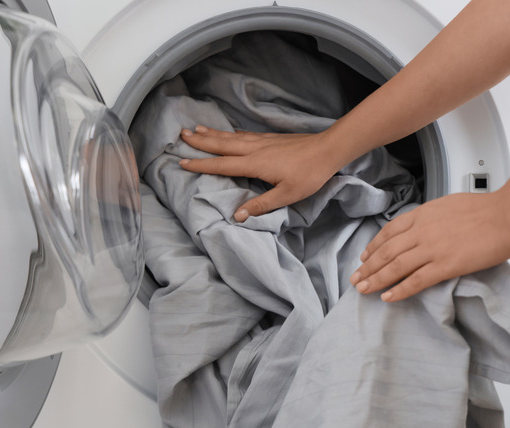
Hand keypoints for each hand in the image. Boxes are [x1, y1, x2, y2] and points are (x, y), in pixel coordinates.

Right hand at [179, 126, 342, 220]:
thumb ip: (261, 205)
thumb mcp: (287, 195)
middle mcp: (255, 149)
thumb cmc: (309, 174)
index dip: (202, 164)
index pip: (222, 165)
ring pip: (231, 137)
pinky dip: (230, 133)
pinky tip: (227, 133)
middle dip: (200, 141)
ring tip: (196, 129)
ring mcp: (262, 141)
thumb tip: (237, 216)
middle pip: (222, 145)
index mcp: (255, 164)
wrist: (328, 149)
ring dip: (212, 134)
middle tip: (181, 135)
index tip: (183, 161)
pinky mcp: (270, 138)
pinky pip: (243, 134)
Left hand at [349, 191, 509, 301]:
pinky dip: (399, 290)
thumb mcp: (449, 205)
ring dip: (376, 280)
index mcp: (422, 215)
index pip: (389, 232)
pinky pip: (416, 281)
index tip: (365, 257)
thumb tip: (425, 225)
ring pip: (394, 267)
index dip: (374, 246)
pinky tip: (388, 297)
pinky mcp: (445, 265)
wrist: (507, 215)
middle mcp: (421, 231)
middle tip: (355, 278)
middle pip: (386, 251)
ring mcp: (432, 249)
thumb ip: (432, 217)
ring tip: (363, 289)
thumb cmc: (486, 208)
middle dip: (368, 267)